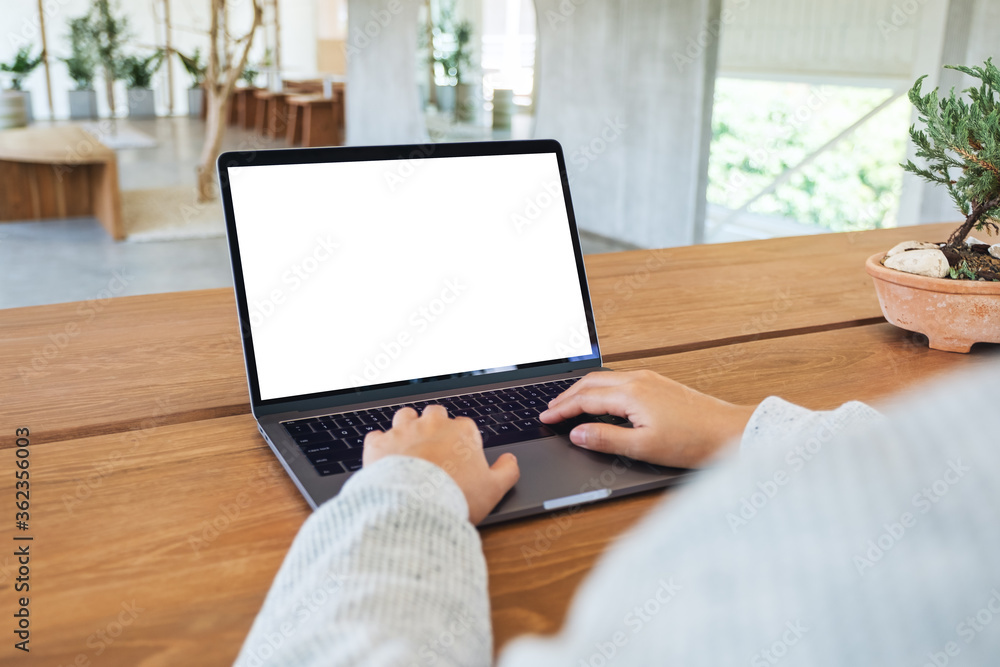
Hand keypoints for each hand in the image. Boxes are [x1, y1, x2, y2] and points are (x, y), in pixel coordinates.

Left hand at [362, 405, 519, 523]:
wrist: (414, 508)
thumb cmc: (456, 497)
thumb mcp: (493, 489)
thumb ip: (507, 471)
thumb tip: (510, 461)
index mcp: (461, 432)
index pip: (465, 426)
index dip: (463, 441)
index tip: (460, 457)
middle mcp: (432, 425)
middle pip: (435, 414)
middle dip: (435, 426)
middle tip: (435, 448)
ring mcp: (403, 432)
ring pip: (405, 416)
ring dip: (407, 427)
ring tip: (409, 445)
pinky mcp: (379, 444)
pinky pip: (376, 435)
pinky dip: (380, 445)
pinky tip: (384, 457)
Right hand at [539, 370, 755, 467]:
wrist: (730, 432)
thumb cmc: (693, 441)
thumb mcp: (643, 447)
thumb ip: (606, 438)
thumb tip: (577, 433)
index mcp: (631, 394)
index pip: (585, 399)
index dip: (562, 410)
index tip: (546, 418)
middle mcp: (639, 380)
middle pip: (591, 383)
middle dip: (566, 396)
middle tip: (550, 410)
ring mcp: (650, 379)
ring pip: (605, 379)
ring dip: (583, 390)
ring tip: (568, 403)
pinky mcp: (659, 383)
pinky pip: (620, 379)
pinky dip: (601, 388)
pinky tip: (601, 398)